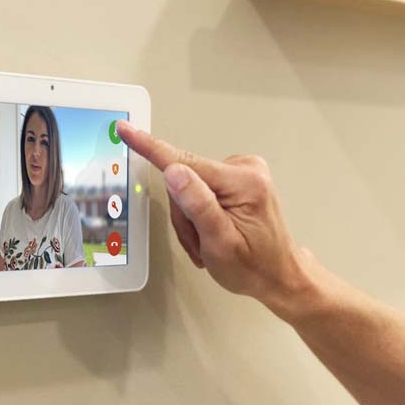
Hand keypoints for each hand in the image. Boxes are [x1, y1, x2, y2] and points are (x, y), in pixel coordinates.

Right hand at [115, 120, 310, 306]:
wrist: (277, 275)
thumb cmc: (254, 266)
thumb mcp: (220, 243)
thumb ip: (198, 205)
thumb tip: (174, 172)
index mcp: (243, 181)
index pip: (185, 162)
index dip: (150, 148)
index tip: (126, 130)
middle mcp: (246, 169)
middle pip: (185, 181)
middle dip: (184, 216)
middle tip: (200, 243)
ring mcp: (243, 172)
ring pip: (189, 188)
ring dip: (191, 220)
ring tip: (208, 243)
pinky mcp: (238, 178)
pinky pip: (200, 190)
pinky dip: (199, 214)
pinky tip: (212, 232)